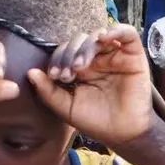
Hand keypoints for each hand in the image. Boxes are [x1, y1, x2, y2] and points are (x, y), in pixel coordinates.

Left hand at [28, 25, 153, 147]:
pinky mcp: (134, 54)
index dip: (58, 58)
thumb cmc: (96, 121)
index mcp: (81, 68)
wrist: (123, 134)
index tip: (54, 76)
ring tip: (82, 65)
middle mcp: (98, 58)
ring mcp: (115, 54)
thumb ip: (48, 92)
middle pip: (80, 40)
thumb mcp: (66, 108)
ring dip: (86, 46)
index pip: (66, 50)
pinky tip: (104, 38)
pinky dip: (116, 30)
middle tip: (68, 74)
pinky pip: (127, 33)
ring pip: (99, 35)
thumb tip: (30, 72)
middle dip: (70, 53)